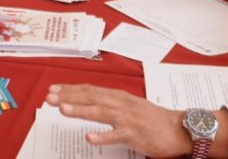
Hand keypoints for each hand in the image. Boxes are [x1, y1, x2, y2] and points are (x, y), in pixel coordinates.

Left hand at [47, 84, 190, 157]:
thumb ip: (111, 104)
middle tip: (49, 97)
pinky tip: (89, 138)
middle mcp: (121, 104)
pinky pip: (115, 136)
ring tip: (63, 109)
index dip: (71, 89)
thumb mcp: (130, 106)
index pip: (90, 89)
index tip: (53, 89)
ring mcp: (127, 118)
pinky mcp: (134, 134)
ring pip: (100, 112)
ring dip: (81, 110)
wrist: (178, 128)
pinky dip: (102, 136)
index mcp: (119, 96)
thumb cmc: (153, 119)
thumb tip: (90, 103)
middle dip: (69, 96)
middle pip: (91, 97)